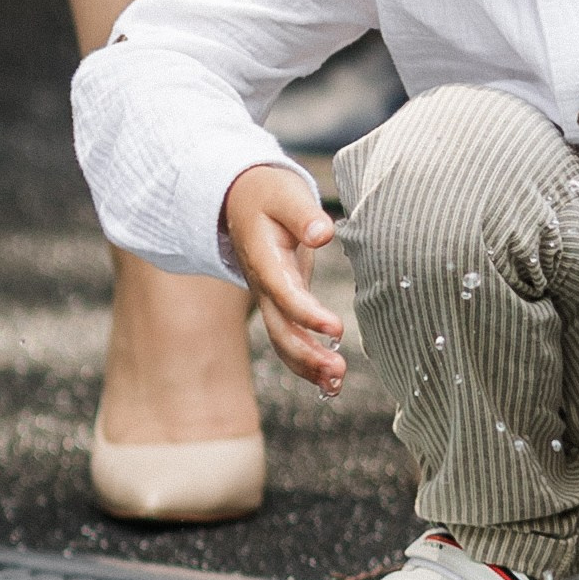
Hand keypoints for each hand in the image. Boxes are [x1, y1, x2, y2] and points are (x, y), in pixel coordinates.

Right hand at [224, 163, 346, 391]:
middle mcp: (264, 286)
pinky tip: (330, 382)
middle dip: (308, 355)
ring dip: (308, 367)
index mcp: (265, 260)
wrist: (241, 200)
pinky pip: (291, 339)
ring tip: (336, 385)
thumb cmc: (268, 194)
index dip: (308, 314)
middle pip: (281, 330)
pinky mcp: (283, 304)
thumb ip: (304, 215)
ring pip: (284, 342)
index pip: (285, 293)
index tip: (335, 329)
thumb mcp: (286, 195)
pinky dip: (308, 362)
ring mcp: (271, 299)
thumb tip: (323, 234)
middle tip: (337, 371)